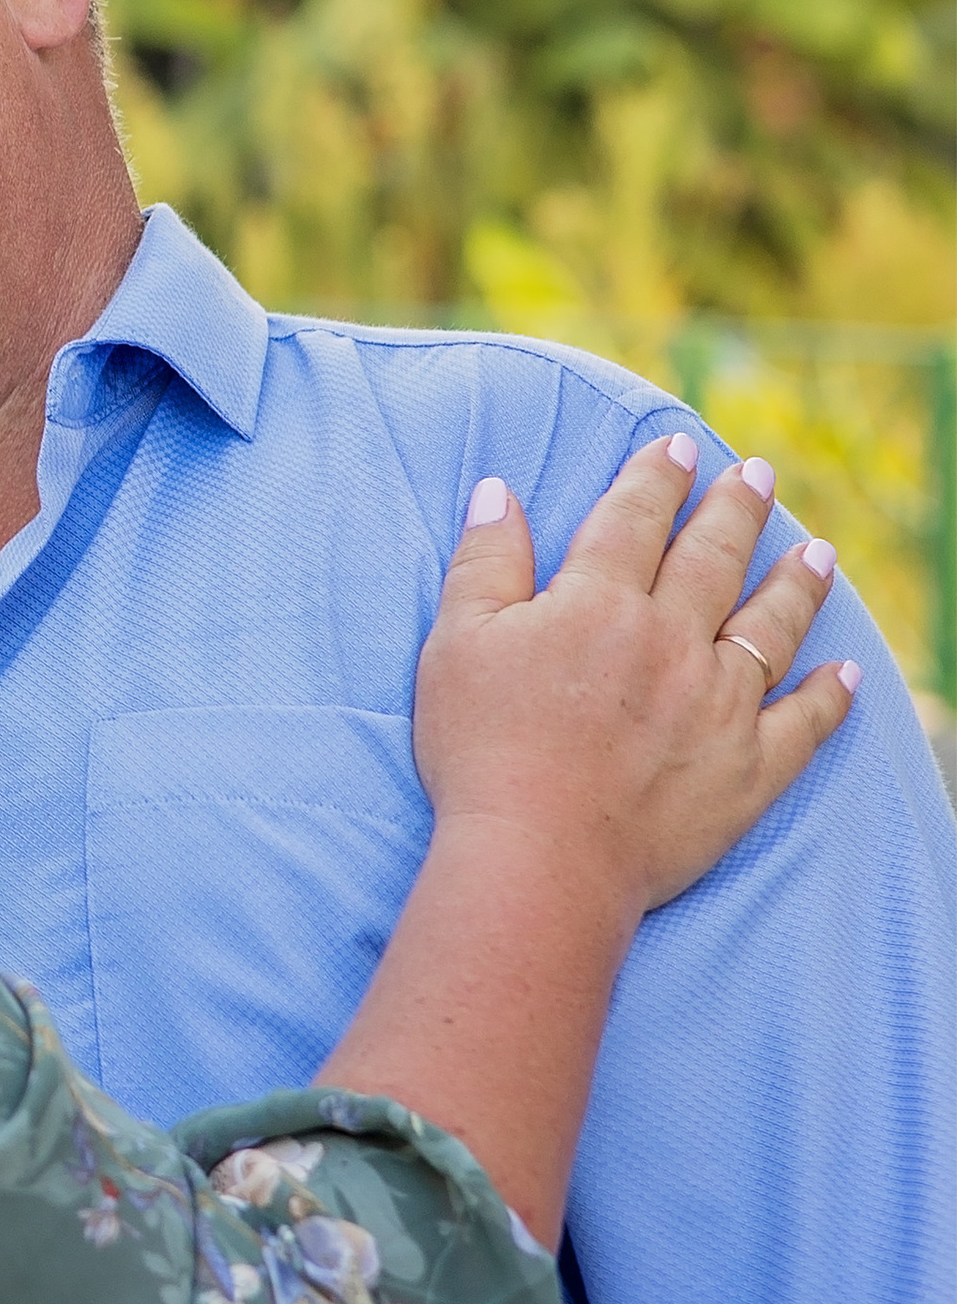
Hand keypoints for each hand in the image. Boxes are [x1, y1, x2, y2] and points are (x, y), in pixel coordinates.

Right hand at [415, 436, 853, 935]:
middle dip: (736, 508)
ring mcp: (719, 704)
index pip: (635, 518)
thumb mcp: (457, 644)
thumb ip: (485, 563)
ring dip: (797, 583)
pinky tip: (846, 673)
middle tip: (756, 473)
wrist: (539, 858)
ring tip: (817, 551)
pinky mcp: (747, 770)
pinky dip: (829, 697)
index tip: (678, 445)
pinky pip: (804, 724)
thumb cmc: (484, 751)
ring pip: (772, 625)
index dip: (657, 476)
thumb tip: (498, 494)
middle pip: (713, 557)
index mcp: (599, 603)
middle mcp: (672, 640)